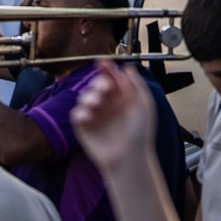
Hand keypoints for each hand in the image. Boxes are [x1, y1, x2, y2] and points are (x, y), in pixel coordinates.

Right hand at [72, 61, 157, 175]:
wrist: (130, 158)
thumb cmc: (140, 135)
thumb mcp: (143, 105)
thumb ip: (135, 85)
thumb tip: (127, 67)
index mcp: (122, 99)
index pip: (111, 79)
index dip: (107, 69)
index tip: (103, 62)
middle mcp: (108, 106)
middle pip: (96, 85)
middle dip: (98, 83)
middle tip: (105, 87)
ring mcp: (96, 116)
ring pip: (84, 97)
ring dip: (89, 96)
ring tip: (98, 102)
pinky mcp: (85, 128)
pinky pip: (77, 114)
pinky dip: (81, 112)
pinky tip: (89, 115)